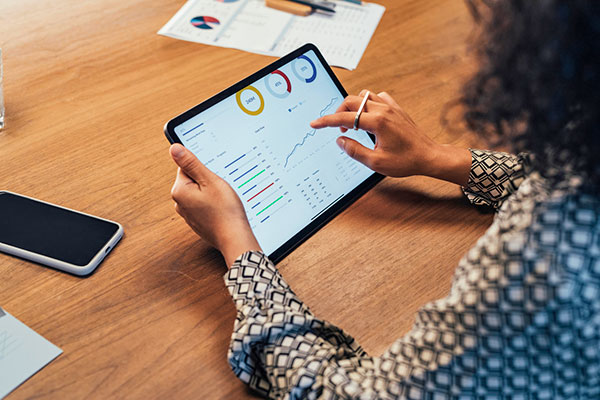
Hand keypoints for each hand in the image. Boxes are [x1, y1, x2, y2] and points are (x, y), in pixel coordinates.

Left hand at [170, 144, 260, 266]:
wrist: (234, 237)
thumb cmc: (224, 211)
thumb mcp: (209, 181)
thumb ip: (191, 164)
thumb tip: (174, 148)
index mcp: (179, 191)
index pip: (186, 167)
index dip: (203, 169)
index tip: (213, 176)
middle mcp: (179, 204)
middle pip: (192, 180)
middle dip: (207, 181)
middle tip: (219, 188)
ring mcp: (188, 214)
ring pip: (199, 193)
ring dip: (211, 193)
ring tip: (222, 200)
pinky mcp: (197, 221)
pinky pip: (203, 205)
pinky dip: (212, 205)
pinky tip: (222, 209)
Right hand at [310, 90, 469, 185]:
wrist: (429, 156)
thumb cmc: (406, 161)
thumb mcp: (376, 162)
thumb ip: (355, 150)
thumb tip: (340, 140)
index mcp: (377, 122)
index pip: (345, 117)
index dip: (327, 121)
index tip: (315, 124)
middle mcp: (384, 110)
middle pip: (352, 101)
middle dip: (339, 112)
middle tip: (337, 127)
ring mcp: (391, 107)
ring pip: (364, 96)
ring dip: (353, 106)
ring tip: (352, 123)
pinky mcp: (397, 108)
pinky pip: (377, 97)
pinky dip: (368, 103)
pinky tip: (368, 116)